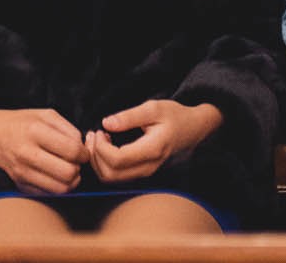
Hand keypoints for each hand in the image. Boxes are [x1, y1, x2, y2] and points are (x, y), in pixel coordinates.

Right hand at [0, 107, 88, 194]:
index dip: (84, 153)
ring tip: (68, 170)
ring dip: (71, 181)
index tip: (82, 152)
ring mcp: (22, 172)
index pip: (71, 150)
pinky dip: (57, 188)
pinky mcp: (19, 185)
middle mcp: (27, 153)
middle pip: (68, 172)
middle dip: (78, 169)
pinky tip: (55, 176)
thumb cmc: (21, 123)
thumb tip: (84, 147)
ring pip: (61, 188)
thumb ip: (68, 128)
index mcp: (35, 131)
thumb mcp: (44, 114)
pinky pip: (49, 194)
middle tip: (75, 163)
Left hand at [84, 100, 222, 183]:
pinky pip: (116, 175)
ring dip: (97, 161)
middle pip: (110, 174)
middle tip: (93, 134)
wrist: (192, 129)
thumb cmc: (174, 116)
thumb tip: (106, 123)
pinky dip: (104, 163)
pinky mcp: (140, 172)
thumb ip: (130, 116)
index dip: (101, 148)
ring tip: (97, 139)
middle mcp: (147, 167)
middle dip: (95, 156)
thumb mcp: (154, 108)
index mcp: (151, 150)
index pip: (117, 160)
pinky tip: (105, 145)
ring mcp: (144, 172)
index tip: (100, 130)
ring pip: (111, 178)